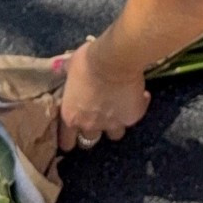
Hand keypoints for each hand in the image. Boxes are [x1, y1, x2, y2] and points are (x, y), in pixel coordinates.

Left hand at [56, 39, 149, 153]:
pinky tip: (141, 96)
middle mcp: (90, 125)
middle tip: (98, 116)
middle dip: (94, 130)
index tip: (73, 136)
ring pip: (115, 134)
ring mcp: (112, 124)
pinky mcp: (132, 118)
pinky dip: (138, 107)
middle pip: (90, 140)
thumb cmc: (87, 62)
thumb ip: (66, 72)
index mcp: (71, 116)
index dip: (70, 139)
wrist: (115, 60)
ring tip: (119, 109)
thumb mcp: (70, 65)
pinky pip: (134, 117)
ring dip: (116, 124)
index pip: (67, 142)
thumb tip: (62, 68)